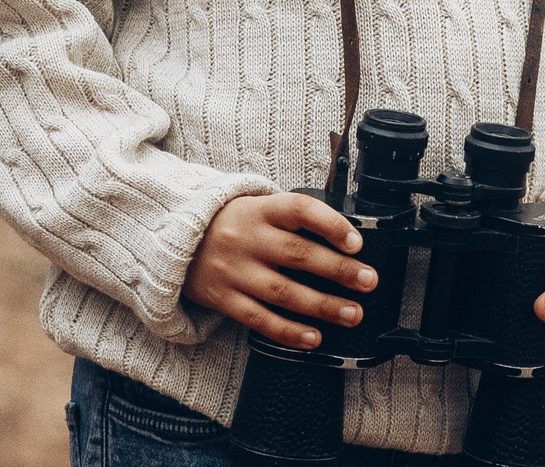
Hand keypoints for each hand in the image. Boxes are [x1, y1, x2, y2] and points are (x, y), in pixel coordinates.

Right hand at [184, 192, 377, 349]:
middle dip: (338, 270)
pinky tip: (314, 337)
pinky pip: (259, 318)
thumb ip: (293, 218)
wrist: (175, 241)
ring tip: (352, 314)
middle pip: (298, 254)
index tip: (357, 242)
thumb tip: (345, 238)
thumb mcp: (258, 207)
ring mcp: (234, 270)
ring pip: (283, 292)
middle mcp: (247, 238)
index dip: (331, 224)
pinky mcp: (223, 298)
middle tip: (368, 281)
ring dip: (322, 306)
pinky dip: (288, 330)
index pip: (300, 209)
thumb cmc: (232, 223)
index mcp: (261, 209)